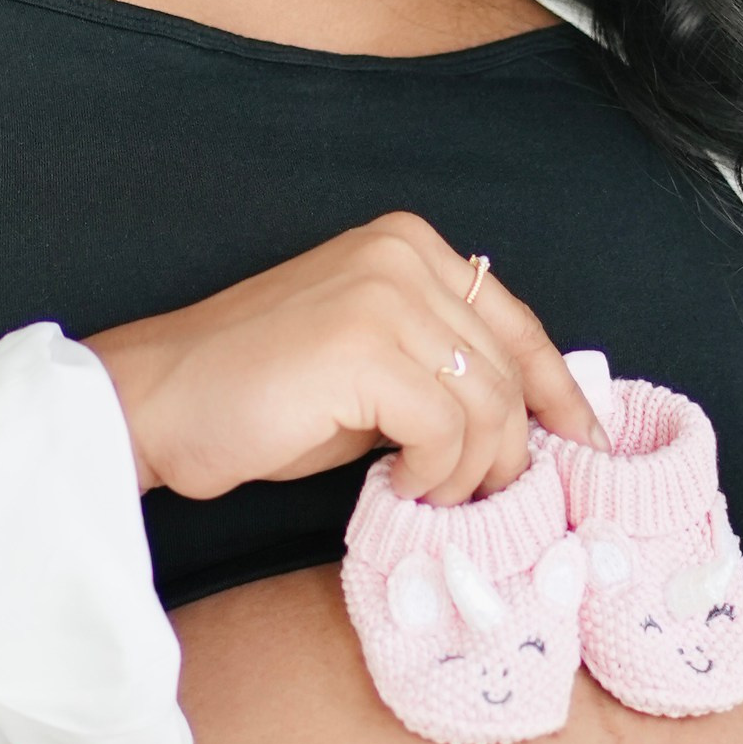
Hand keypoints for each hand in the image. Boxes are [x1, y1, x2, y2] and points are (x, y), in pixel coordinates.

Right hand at [84, 217, 605, 507]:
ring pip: (488, 404)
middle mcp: (402, 253)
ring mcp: (382, 294)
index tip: (583, 442)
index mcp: (408, 243)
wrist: (159, 401)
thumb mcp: (371, 363)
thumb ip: (441, 364)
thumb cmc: (258, 393)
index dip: (559, 389)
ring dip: (469, 471)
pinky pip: (446, 429)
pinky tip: (399, 485)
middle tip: (484, 500)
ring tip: (427, 495)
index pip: (517, 321)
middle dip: (510, 449)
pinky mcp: (363, 346)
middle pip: (510, 368)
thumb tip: (525, 420)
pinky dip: (435, 474)